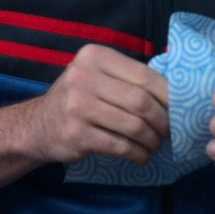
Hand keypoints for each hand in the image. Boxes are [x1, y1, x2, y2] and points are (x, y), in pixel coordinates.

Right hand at [21, 44, 169, 165]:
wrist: (37, 125)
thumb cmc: (77, 99)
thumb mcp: (97, 77)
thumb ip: (128, 79)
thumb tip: (177, 96)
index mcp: (95, 56)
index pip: (144, 76)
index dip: (169, 97)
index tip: (178, 111)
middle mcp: (83, 76)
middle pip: (141, 102)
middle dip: (163, 122)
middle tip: (168, 133)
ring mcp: (77, 105)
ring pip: (134, 126)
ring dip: (152, 141)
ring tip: (154, 146)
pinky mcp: (76, 134)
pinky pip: (120, 146)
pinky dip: (137, 154)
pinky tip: (140, 156)